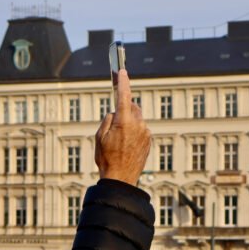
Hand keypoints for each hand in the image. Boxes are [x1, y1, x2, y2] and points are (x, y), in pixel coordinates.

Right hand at [95, 69, 150, 184]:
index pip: (124, 95)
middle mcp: (138, 124)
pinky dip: (133, 132)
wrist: (121, 178)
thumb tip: (115, 114)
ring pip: (136, 118)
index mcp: (124, 121)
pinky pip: (141, 129)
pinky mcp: (149, 140)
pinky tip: (126, 146)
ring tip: (118, 140)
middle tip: (112, 124)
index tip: (122, 71)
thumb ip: (107, 120)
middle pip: (131, 106)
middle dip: (123, 109)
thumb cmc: (107, 159)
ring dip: (128, 122)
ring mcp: (145, 132)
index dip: (122, 81)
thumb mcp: (99, 137)